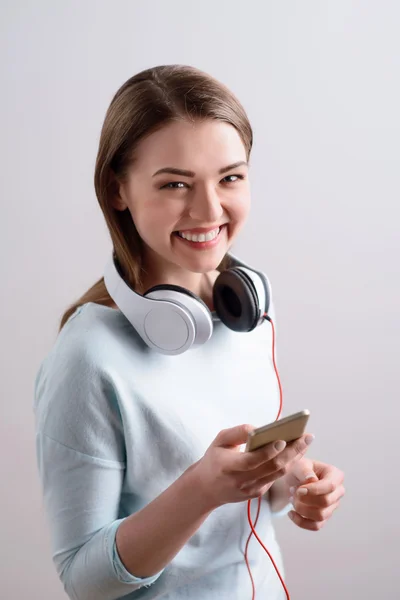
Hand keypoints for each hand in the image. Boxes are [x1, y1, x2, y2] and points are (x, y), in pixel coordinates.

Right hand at [193, 424, 314, 509]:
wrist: (206, 489)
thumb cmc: (214, 459)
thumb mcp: (219, 441)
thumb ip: (237, 432)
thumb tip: (259, 429)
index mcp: (228, 466)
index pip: (252, 460)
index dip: (268, 451)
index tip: (283, 439)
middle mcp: (241, 481)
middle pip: (272, 467)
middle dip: (292, 451)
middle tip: (306, 436)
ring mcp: (251, 489)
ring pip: (278, 474)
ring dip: (295, 458)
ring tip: (305, 441)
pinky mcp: (258, 493)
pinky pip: (276, 477)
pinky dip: (287, 464)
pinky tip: (296, 452)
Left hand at [286, 458, 344, 530]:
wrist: (293, 479)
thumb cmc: (299, 470)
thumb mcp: (300, 464)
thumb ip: (305, 470)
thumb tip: (312, 479)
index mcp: (335, 475)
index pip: (330, 486)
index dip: (314, 490)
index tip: (299, 490)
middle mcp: (338, 492)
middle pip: (326, 502)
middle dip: (305, 499)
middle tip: (292, 490)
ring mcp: (332, 506)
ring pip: (320, 515)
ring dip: (301, 509)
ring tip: (292, 498)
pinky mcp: (324, 518)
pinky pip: (315, 526)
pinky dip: (301, 522)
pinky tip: (291, 513)